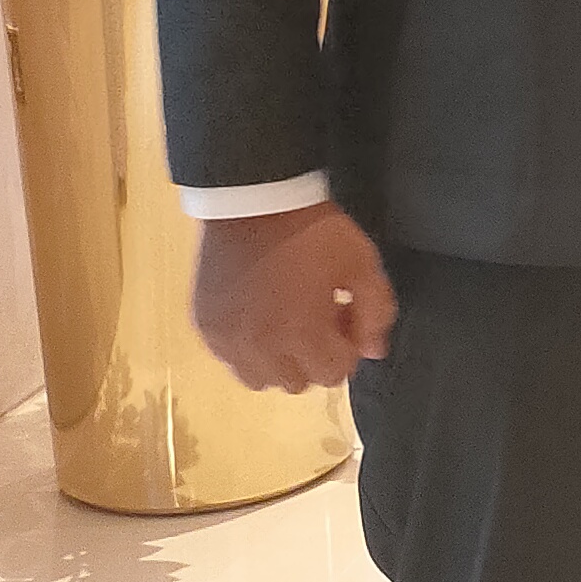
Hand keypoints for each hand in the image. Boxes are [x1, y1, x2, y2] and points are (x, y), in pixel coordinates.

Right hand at [192, 201, 394, 390]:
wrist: (254, 198)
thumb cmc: (314, 231)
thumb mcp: (361, 263)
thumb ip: (376, 312)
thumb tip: (373, 352)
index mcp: (302, 335)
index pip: (334, 374)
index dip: (347, 347)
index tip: (344, 318)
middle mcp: (259, 349)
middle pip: (298, 383)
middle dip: (315, 357)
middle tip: (317, 317)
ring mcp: (226, 340)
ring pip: (260, 379)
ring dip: (279, 361)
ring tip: (285, 322)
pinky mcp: (204, 326)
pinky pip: (229, 359)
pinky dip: (247, 350)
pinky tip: (258, 317)